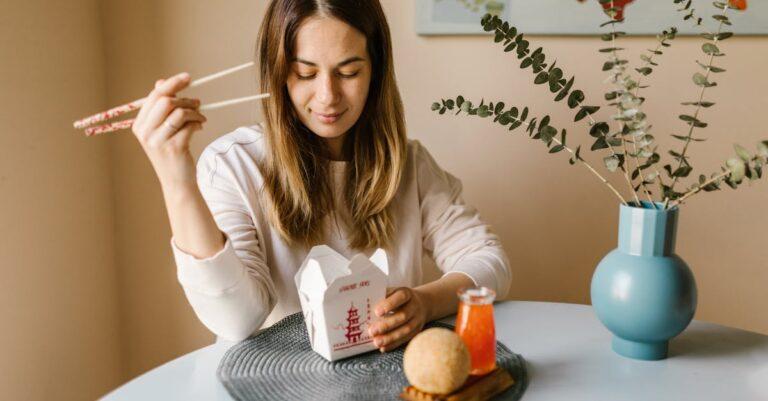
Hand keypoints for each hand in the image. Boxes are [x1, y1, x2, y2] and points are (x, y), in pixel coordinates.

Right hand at [132, 72, 206, 189]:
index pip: (155, 96)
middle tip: (198, 103)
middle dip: (186, 99)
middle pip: (166, 102)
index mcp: (139, 125)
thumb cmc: (171, 151)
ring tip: (201, 117)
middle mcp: (145, 133)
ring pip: (179, 113)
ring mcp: (158, 142)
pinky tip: (200, 127)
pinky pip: (189, 126)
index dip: (172, 84)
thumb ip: (160, 107)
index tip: (188, 77)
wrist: (176, 181)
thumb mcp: (162, 129)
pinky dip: (198, 122)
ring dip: (195, 111)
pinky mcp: (174, 148)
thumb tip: (161, 82)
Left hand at [367, 287, 429, 351]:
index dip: (389, 304)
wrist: (421, 304)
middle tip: (372, 331)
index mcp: (406, 294)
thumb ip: (382, 297)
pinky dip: (394, 344)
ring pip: (405, 330)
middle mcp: (414, 306)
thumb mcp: (393, 292)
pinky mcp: (417, 331)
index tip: (377, 312)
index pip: (400, 297)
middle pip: (403, 316)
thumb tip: (365, 304)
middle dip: (386, 325)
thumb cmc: (398, 298)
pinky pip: (406, 339)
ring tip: (376, 342)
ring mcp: (417, 320)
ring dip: (390, 337)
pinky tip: (383, 347)